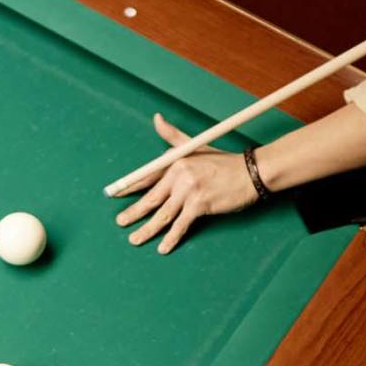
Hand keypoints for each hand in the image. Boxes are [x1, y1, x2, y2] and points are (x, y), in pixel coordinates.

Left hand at [114, 112, 258, 254]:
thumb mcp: (196, 146)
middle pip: (151, 197)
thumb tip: (156, 118)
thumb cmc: (224, 162)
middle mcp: (179, 174)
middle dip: (134, 212)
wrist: (251, 172)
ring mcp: (189, 190)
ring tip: (135, 239)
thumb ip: (173, 136)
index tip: (115, 194)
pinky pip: (181, 224)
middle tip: (120, 222)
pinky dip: (171, 238)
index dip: (130, 186)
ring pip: (163, 214)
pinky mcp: (200, 204)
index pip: (147, 176)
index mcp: (176, 161)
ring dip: (147, 229)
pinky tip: (163, 248)